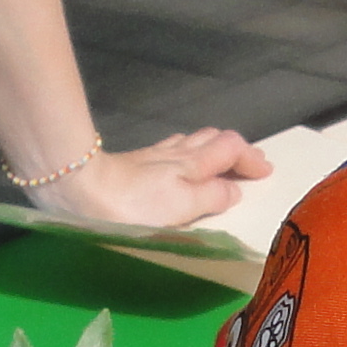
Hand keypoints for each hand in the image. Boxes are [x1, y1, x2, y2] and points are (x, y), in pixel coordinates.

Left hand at [37, 130, 271, 231]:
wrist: (80, 189)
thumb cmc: (133, 205)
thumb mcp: (181, 206)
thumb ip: (210, 197)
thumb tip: (234, 189)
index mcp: (193, 165)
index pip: (231, 149)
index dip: (250, 158)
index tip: (265, 171)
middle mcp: (177, 155)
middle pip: (213, 139)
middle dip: (236, 149)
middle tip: (250, 163)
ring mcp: (154, 156)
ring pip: (192, 141)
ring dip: (212, 147)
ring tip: (221, 158)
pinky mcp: (135, 161)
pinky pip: (171, 148)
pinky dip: (187, 150)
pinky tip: (179, 158)